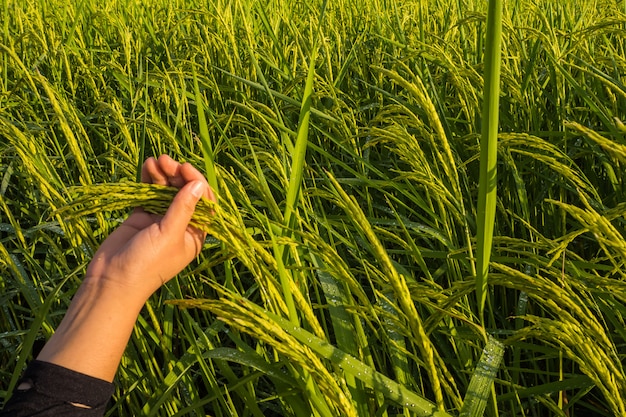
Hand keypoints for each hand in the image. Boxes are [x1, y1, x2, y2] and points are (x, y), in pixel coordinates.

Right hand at [85, 154, 214, 300]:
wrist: (111, 281)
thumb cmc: (146, 263)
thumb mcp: (169, 234)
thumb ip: (183, 208)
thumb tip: (199, 184)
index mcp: (195, 234)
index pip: (204, 202)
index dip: (197, 183)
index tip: (185, 168)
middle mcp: (180, 225)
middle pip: (184, 193)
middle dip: (177, 175)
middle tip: (166, 160)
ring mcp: (160, 219)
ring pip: (166, 190)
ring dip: (162, 174)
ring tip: (154, 160)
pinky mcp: (142, 216)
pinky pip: (149, 193)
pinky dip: (148, 180)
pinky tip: (146, 166)